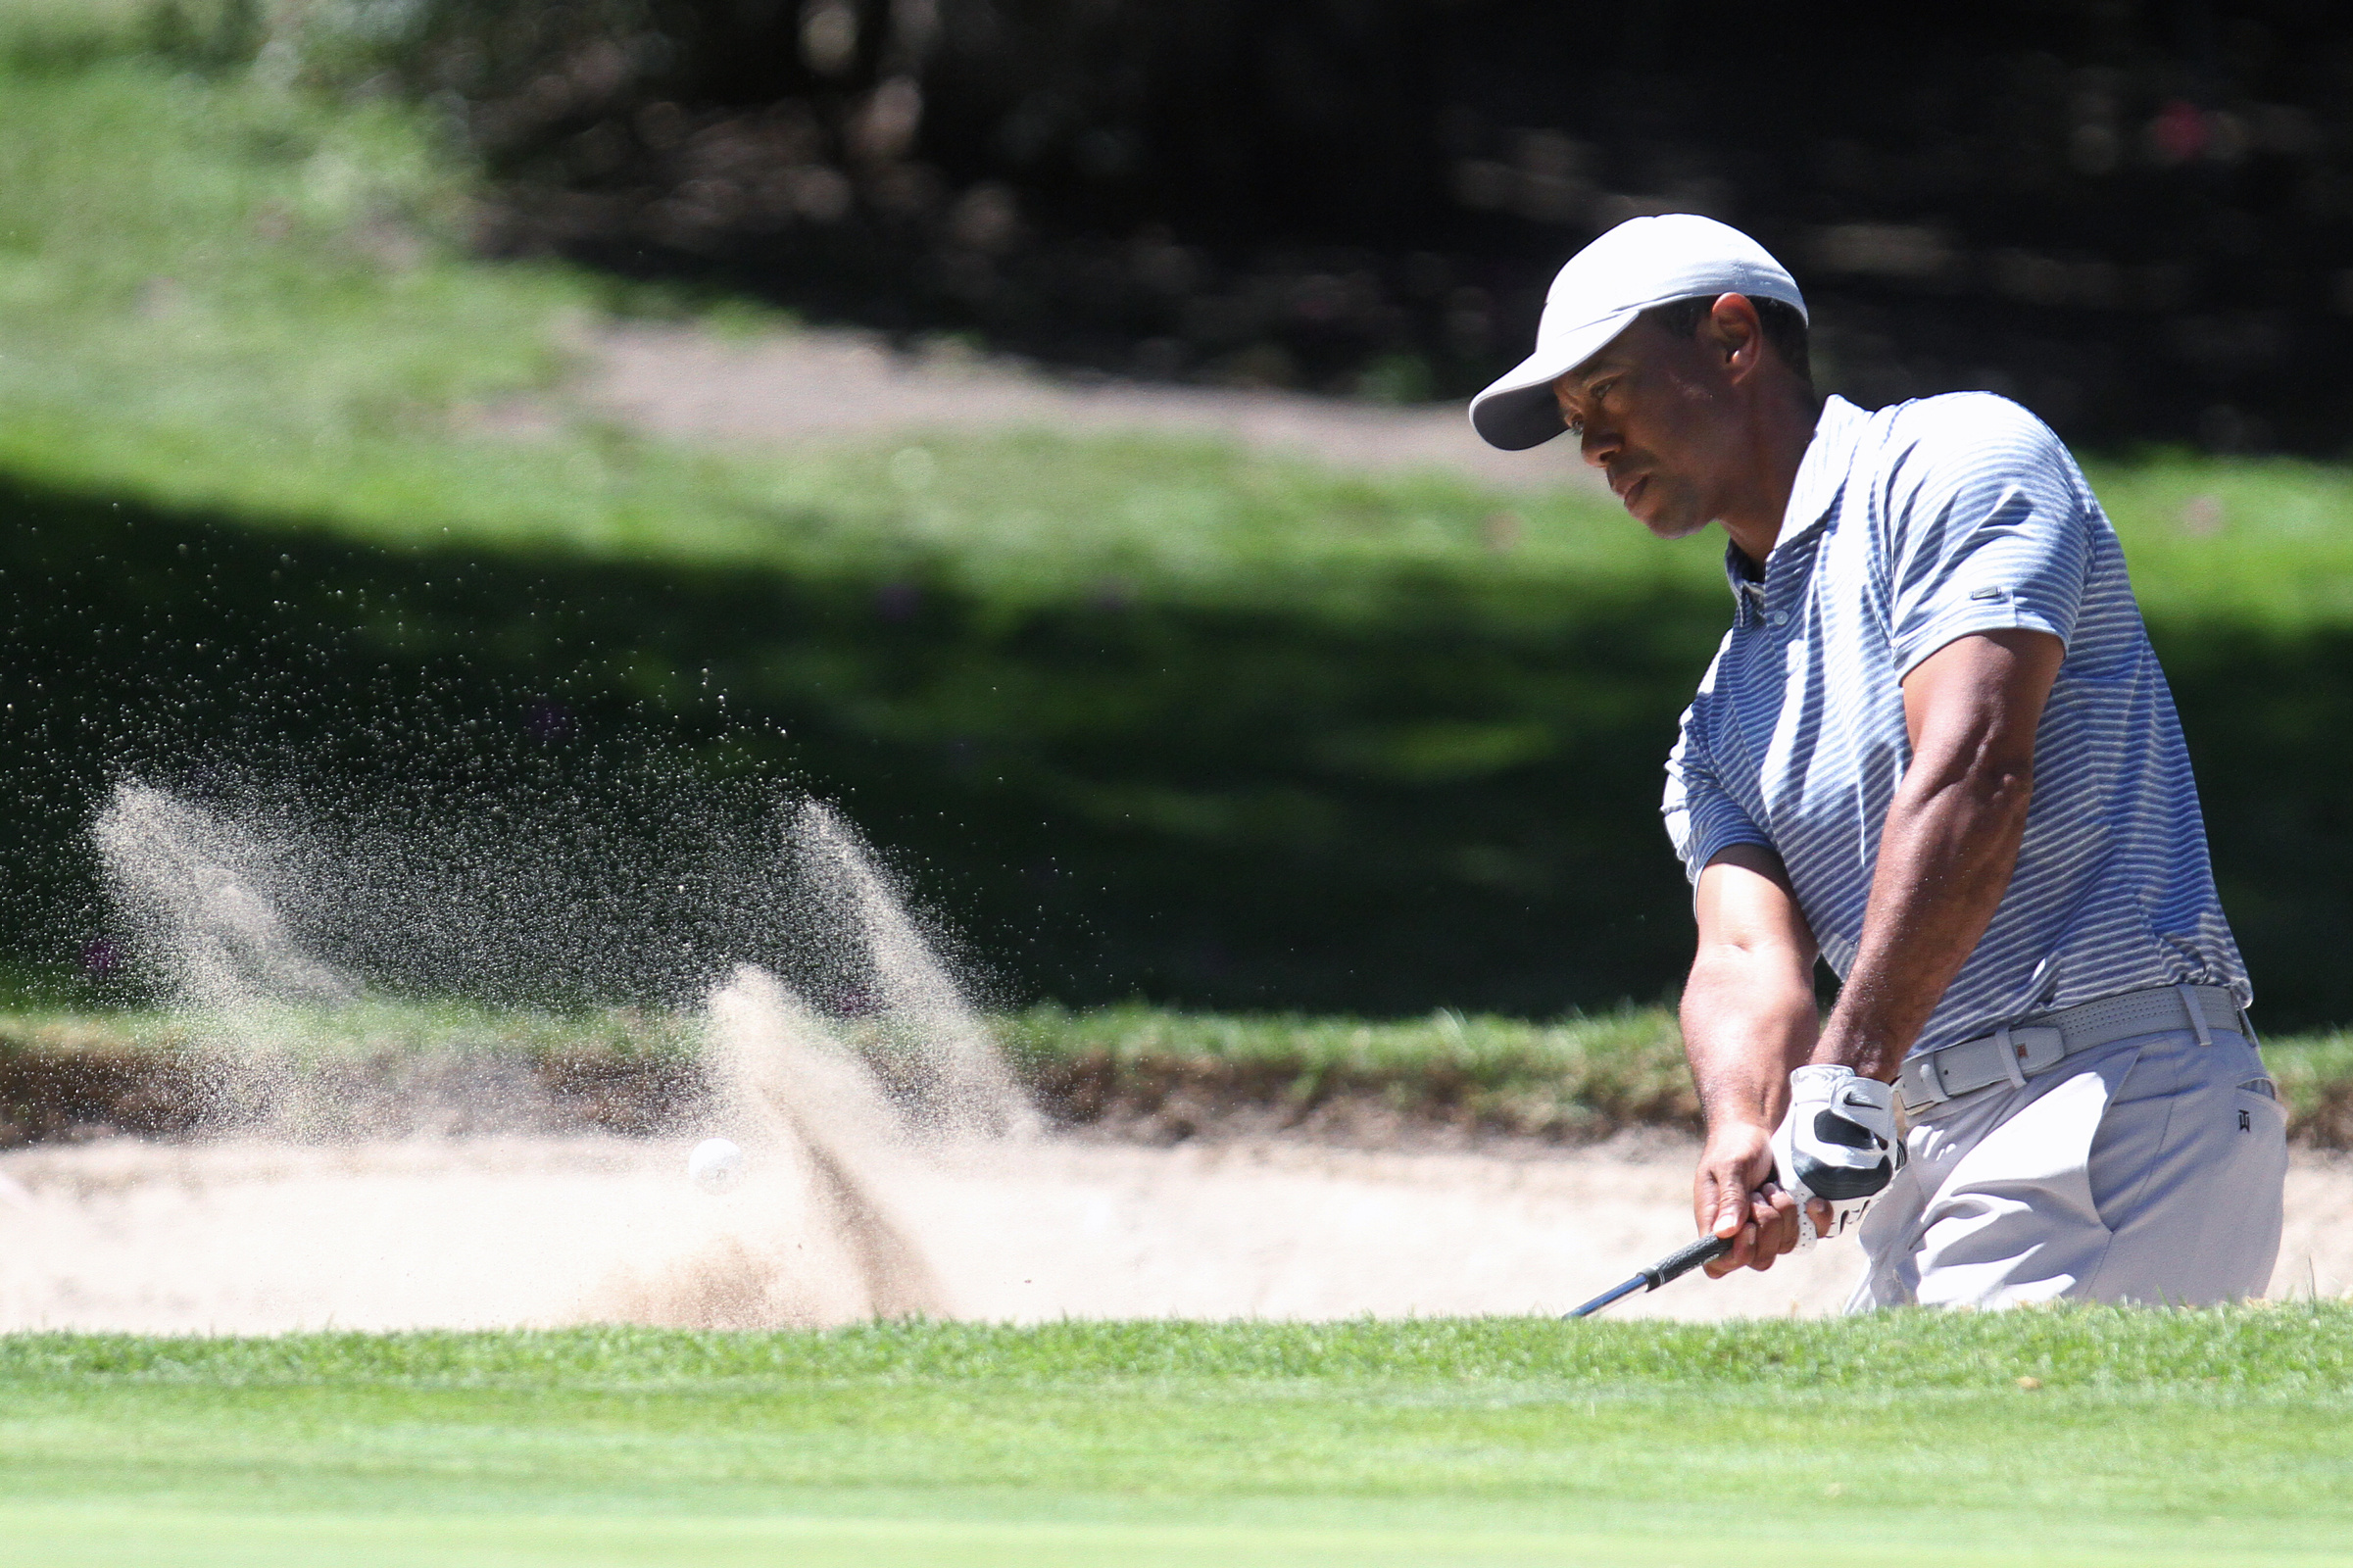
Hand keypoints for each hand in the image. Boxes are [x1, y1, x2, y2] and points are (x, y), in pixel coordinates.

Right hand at [1692, 1121, 1827, 1275]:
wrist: (1757, 1131)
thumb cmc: (1734, 1147)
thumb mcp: (1729, 1167)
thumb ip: (1730, 1198)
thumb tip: (1724, 1233)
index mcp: (1715, 1225)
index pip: (1719, 1265)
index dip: (1737, 1255)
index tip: (1748, 1227)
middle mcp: (1740, 1235)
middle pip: (1760, 1259)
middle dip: (1767, 1224)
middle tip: (1759, 1194)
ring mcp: (1768, 1231)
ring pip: (1784, 1245)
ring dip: (1784, 1213)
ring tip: (1771, 1187)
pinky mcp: (1791, 1222)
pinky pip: (1810, 1235)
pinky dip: (1813, 1217)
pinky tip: (1810, 1200)